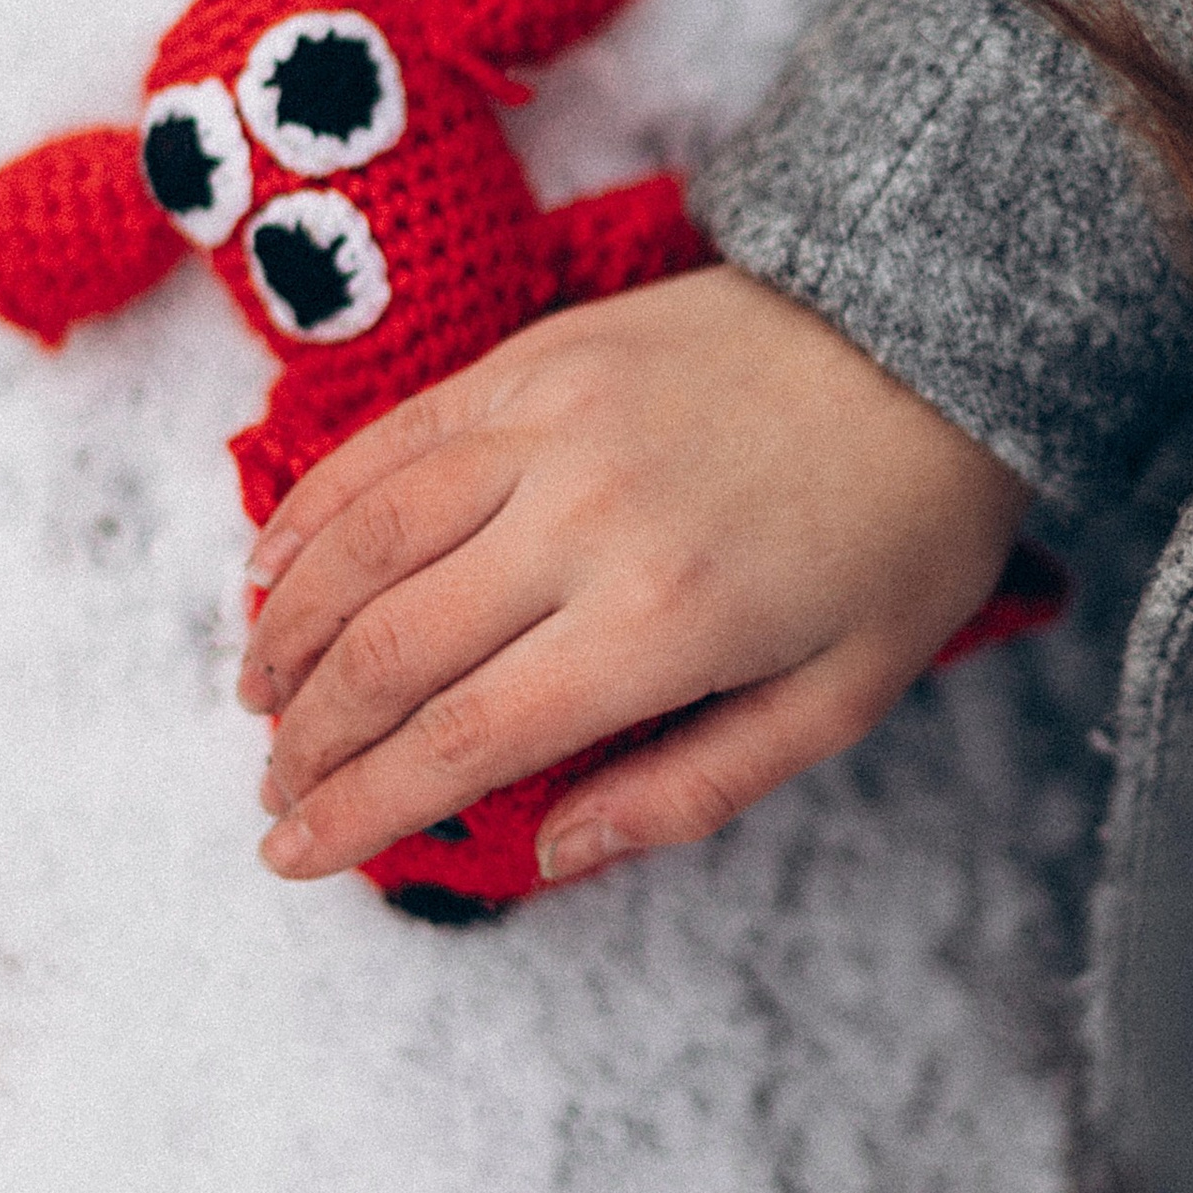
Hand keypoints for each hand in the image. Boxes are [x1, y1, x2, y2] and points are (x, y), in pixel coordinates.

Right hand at [235, 265, 1030, 884]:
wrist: (933, 335)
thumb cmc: (904, 531)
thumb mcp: (843, 697)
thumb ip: (693, 788)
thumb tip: (551, 851)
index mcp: (661, 626)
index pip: (460, 743)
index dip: (359, 812)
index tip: (292, 857)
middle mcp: (582, 521)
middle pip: (389, 653)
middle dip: (310, 743)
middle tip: (274, 795)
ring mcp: (547, 424)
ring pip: (364, 541)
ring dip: (288, 633)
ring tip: (259, 700)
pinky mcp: (536, 355)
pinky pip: (389, 438)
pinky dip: (313, 509)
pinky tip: (271, 565)